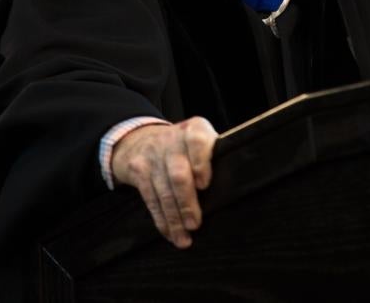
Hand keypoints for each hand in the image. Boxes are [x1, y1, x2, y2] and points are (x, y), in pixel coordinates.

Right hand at [111, 117, 217, 247]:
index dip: (201, 162)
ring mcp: (153, 154)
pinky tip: (169, 233)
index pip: (197, 141)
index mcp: (194, 130)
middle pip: (178, 173)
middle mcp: (171, 139)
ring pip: (163, 191)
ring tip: (184, 239)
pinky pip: (150, 198)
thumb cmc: (185, 149)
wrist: (141, 138)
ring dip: (174, 219)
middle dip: (186, 202)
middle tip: (195, 224)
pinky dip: (161, 219)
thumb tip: (232, 195)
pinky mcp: (138, 169)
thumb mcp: (201, 142)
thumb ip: (215, 160)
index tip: (204, 185)